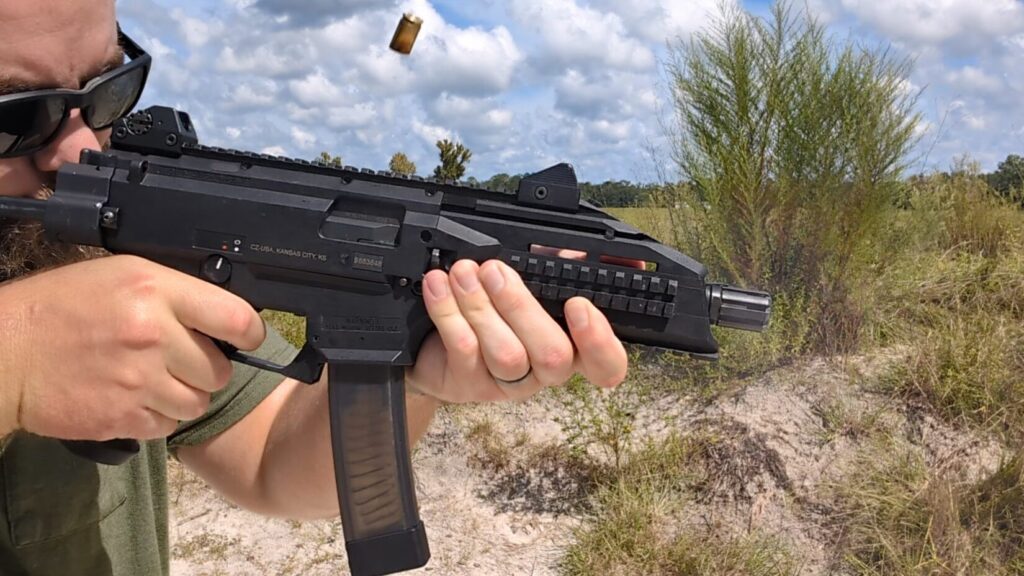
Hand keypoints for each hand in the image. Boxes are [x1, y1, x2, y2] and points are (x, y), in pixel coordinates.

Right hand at [0, 255, 264, 439]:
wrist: (4, 352)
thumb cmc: (59, 307)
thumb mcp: (120, 275)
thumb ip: (174, 293)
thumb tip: (222, 316)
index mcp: (154, 290)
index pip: (235, 317)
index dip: (250, 332)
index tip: (247, 338)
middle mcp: (153, 333)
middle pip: (220, 369)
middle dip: (206, 368)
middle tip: (179, 360)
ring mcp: (138, 379)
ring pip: (198, 403)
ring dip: (183, 397)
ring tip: (154, 381)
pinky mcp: (123, 417)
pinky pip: (167, 426)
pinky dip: (156, 418)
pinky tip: (132, 398)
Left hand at [406, 259, 629, 402]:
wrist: (435, 341)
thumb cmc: (494, 309)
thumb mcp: (530, 280)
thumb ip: (560, 264)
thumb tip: (591, 251)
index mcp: (570, 345)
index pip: (606, 365)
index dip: (600, 342)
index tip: (578, 306)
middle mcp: (543, 370)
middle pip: (553, 356)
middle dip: (522, 307)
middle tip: (494, 271)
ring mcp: (506, 382)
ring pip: (506, 354)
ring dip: (481, 306)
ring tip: (463, 273)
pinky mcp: (467, 384)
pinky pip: (464, 351)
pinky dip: (448, 312)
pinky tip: (439, 287)